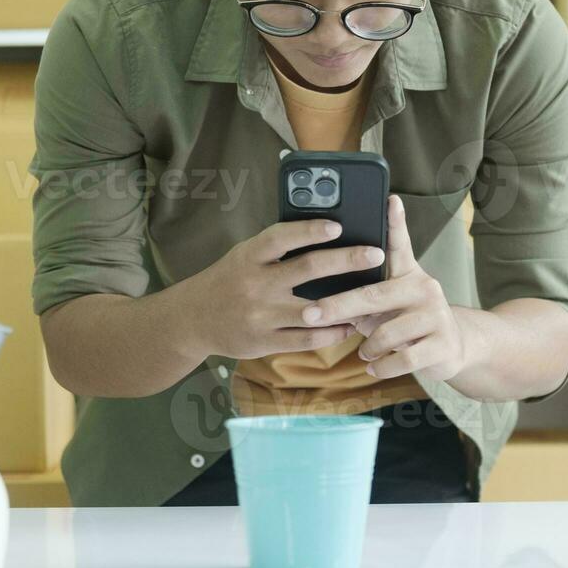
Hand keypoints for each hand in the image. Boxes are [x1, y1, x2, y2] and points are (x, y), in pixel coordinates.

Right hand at [180, 219, 384, 359]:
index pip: (281, 237)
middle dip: (346, 260)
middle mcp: (255, 284)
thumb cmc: (228, 280)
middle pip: (307, 269)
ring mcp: (261, 315)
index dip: (310, 230)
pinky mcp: (265, 341)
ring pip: (313, 309)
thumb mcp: (243, 255)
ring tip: (373, 294)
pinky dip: (333, 332)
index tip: (338, 226)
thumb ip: (276, 248)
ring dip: (347, 302)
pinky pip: (308, 339)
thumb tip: (323, 232)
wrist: (192, 320)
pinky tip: (350, 325)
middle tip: (375, 254)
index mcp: (249, 256)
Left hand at [301, 194, 467, 382]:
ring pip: (387, 333)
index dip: (395, 221)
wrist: (453, 346)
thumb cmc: (406, 319)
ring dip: (368, 347)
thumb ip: (364, 290)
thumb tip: (318, 292)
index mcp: (407, 272)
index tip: (390, 199)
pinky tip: (374, 367)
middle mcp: (425, 287)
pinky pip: (402, 359)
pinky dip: (381, 366)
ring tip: (364, 352)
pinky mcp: (442, 344)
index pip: (400, 243)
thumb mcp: (389, 300)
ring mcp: (436, 315)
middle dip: (338, 306)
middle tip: (310, 314)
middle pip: (374, 295)